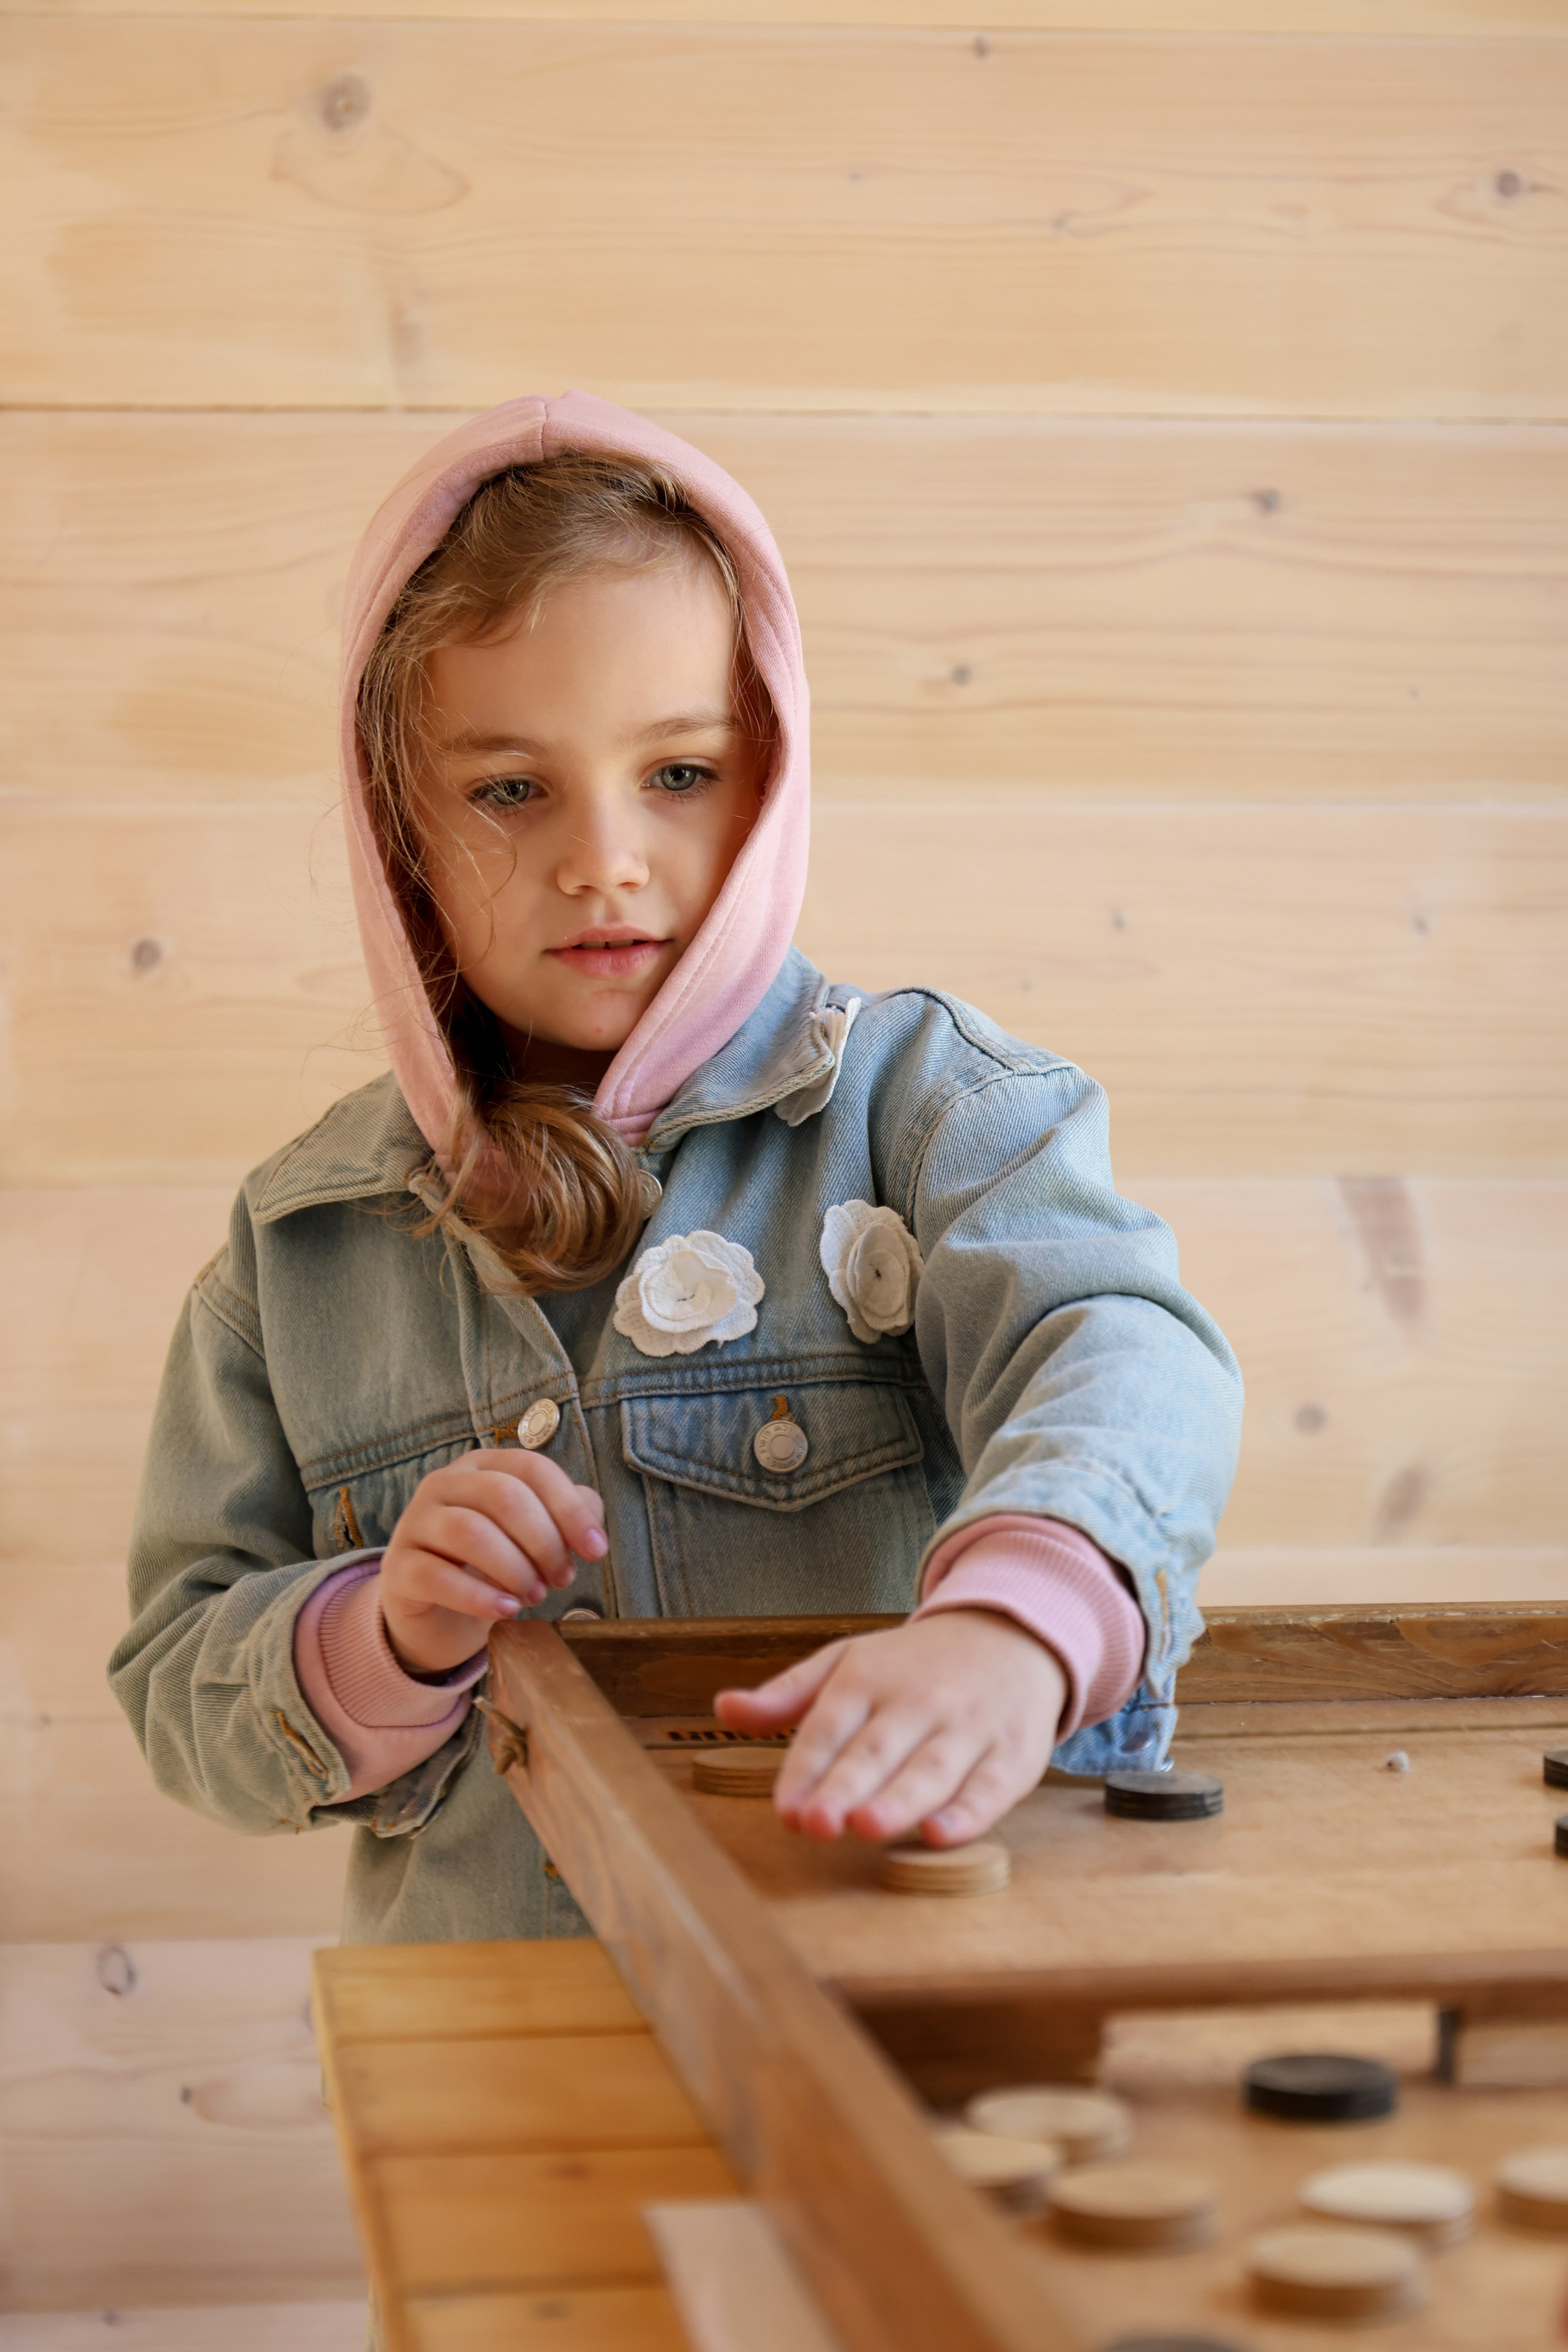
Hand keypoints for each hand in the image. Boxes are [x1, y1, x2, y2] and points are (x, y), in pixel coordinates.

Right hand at [378, 1449, 606, 1674]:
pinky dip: (478, 1596)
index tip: (596, 1551)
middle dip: (544, 1540)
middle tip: (561, 1579)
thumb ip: (563, 1516)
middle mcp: (444, 1484)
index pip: (531, 1469)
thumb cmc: (489, 1565)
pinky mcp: (398, 1568)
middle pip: (503, 1495)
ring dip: (514, 1567)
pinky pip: (436, 1575)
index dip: (569, 1508)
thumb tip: (590, 1519)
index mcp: (481, 1467)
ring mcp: (415, 1523)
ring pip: (469, 1531)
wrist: (434, 1614)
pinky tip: (506, 1610)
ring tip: (535, 1596)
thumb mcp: (529, 1537)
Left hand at [713, 1610, 1066, 1847]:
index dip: (806, 1769)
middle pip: (877, 1750)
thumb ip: (787, 1694)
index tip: (784, 1810)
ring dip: (899, 1799)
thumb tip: (723, 1708)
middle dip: (845, 1787)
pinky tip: (940, 1834)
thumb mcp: (846, 1661)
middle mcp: (916, 1701)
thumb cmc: (913, 1663)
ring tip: (867, 1826)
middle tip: (816, 1824)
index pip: (829, 1727)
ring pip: (931, 1768)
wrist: (1009, 1633)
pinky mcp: (1011, 1754)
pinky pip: (989, 1787)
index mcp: (867, 1679)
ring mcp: (967, 1727)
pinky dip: (968, 1812)